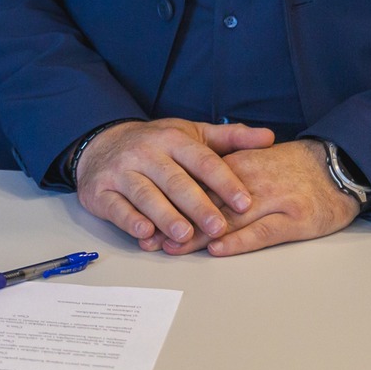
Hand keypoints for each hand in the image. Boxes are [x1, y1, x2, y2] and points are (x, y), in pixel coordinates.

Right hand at [76, 118, 276, 247]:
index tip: (244, 201)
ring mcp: (122, 171)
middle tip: (219, 227)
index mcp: (172, 139)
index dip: (224, 181)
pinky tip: (146, 233)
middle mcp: (146, 153)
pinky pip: (116, 207)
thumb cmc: (156, 144)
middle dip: (198, 205)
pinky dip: (130, 221)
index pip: (202, 160)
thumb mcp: (192, 135)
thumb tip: (269, 137)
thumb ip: (231, 138)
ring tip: (185, 235)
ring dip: (166, 216)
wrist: (101, 144)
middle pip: (175, 181)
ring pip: (146, 194)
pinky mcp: (101, 191)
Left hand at [150, 140, 362, 255]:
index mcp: (239, 165)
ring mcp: (273, 201)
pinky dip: (238, 242)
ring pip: (228, 219)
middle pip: (206, 203)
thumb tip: (186, 188)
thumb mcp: (255, 162)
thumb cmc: (293, 168)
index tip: (145, 217)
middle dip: (176, 222)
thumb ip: (224, 173)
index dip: (170, 202)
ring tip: (172, 249)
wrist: (338, 166)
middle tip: (150, 240)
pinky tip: (218, 249)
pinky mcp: (294, 219)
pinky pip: (261, 232)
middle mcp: (251, 181)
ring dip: (198, 235)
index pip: (196, 184)